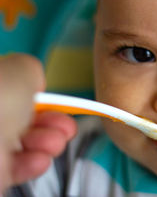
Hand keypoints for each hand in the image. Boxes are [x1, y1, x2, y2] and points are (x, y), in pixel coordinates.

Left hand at [0, 54, 76, 190]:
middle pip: (24, 117)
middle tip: (63, 124)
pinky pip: (19, 166)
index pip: (14, 90)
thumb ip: (32, 69)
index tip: (52, 101)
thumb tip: (36, 83)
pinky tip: (40, 158)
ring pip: (25, 142)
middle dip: (52, 121)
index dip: (37, 96)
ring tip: (54, 141)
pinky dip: (35, 162)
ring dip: (48, 141)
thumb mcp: (21, 70)